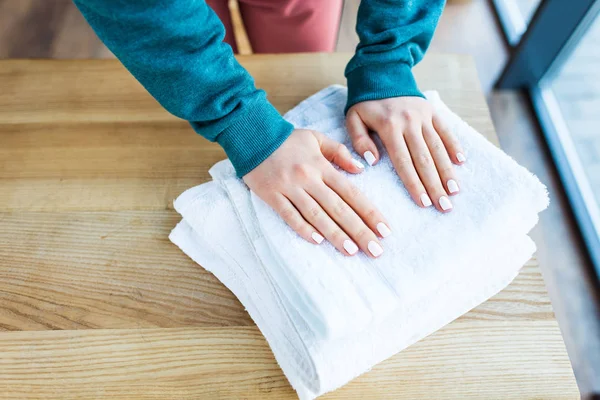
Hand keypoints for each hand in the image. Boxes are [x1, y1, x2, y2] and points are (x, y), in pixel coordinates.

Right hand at [243, 129, 390, 257]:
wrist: (252, 135)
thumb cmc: (287, 139)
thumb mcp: (317, 138)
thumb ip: (340, 153)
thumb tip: (361, 170)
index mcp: (322, 166)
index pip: (351, 193)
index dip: (369, 212)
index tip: (385, 230)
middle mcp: (308, 179)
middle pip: (338, 209)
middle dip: (359, 231)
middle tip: (375, 250)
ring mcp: (290, 188)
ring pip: (316, 215)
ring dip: (335, 234)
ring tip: (352, 251)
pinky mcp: (272, 196)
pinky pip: (289, 215)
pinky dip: (303, 228)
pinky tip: (318, 241)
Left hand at [346, 97, 465, 212]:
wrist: (381, 73)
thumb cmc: (365, 103)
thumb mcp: (353, 118)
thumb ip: (358, 140)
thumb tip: (372, 162)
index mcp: (389, 127)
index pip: (403, 162)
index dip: (414, 184)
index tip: (423, 203)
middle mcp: (409, 122)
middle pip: (424, 160)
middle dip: (435, 185)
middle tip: (444, 207)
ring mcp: (423, 116)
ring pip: (437, 148)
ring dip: (447, 171)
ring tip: (454, 192)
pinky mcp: (432, 111)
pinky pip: (445, 130)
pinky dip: (454, 146)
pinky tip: (461, 163)